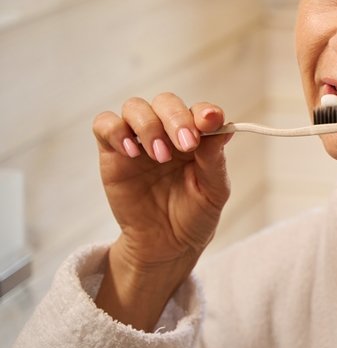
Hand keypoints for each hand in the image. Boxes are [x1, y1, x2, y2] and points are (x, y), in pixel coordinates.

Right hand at [91, 93, 231, 329]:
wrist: (166, 245)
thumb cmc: (194, 215)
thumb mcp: (213, 190)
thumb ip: (214, 158)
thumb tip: (221, 125)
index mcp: (198, 137)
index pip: (199, 111)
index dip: (204, 112)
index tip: (209, 123)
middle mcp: (168, 132)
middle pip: (166, 102)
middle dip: (176, 118)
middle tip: (185, 145)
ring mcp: (139, 140)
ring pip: (135, 107)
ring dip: (149, 126)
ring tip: (159, 156)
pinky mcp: (113, 153)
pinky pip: (105, 125)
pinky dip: (115, 130)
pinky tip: (131, 152)